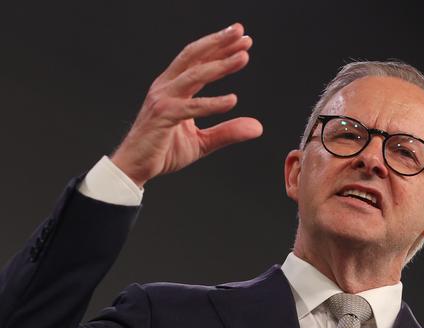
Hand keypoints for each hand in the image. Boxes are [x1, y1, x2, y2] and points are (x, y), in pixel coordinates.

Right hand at [111, 23, 261, 186]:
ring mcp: (163, 100)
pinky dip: (212, 103)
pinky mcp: (163, 116)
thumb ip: (228, 132)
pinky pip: (191, 107)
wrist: (135, 167)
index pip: (199, 61)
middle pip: (195, 57)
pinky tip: (232, 100)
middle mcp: (167, 87)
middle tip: (242, 34)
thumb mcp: (202, 141)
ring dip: (220, 65)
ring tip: (242, 57)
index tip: (242, 39)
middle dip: (219, 43)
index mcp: (174, 87)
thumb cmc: (163, 150)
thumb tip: (257, 127)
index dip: (220, 47)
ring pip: (194, 75)